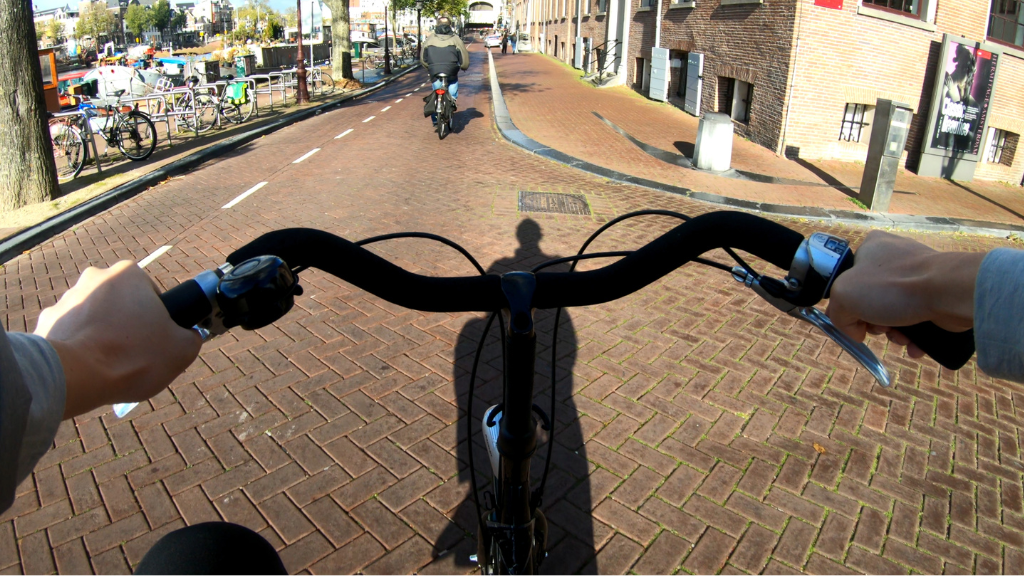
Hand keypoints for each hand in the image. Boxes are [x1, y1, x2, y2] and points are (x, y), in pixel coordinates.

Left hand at [34, 261, 201, 418]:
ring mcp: (67, 298)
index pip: (151, 292)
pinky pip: (71, 332)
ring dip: (102, 332)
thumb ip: (192, 336)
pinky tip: (88, 365)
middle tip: (136, 350)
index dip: (157, 317)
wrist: (77, 377)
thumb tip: (190, 336)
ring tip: (110, 362)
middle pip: (121, 301)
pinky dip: (80, 345)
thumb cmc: (133, 357)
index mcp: (129, 274)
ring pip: (94, 315)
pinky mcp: (47, 321)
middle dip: (127, 322)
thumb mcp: (182, 349)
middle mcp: (95, 277)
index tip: (157, 337)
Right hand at [826, 231, 981, 357]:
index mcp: (871, 247)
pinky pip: (918, 319)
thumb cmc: (892, 286)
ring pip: (895, 312)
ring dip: (894, 333)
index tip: (853, 318)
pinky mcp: (938, 294)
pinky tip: (915, 345)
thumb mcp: (843, 295)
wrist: (949, 292)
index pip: (848, 278)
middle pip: (871, 299)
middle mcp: (896, 257)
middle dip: (873, 322)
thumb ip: (837, 313)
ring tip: (901, 337)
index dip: (846, 303)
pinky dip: (914, 336)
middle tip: (879, 327)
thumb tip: (854, 330)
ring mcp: (919, 275)